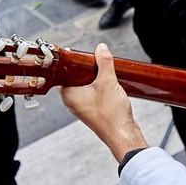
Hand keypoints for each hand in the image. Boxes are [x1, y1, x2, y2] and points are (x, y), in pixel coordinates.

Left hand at [60, 44, 149, 161]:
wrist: (124, 135)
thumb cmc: (111, 116)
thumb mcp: (108, 82)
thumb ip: (104, 62)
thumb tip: (101, 49)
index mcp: (69, 95)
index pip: (62, 73)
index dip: (69, 62)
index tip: (78, 54)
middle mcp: (73, 102)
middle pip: (74, 78)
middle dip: (85, 68)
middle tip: (94, 59)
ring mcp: (84, 107)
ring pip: (85, 85)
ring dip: (94, 77)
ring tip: (104, 69)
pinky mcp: (94, 110)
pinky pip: (93, 93)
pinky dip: (99, 86)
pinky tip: (109, 82)